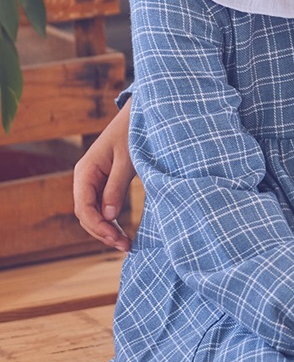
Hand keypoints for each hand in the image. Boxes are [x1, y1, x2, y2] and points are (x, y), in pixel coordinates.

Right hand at [73, 99, 134, 252]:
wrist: (141, 115)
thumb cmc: (133, 133)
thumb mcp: (127, 160)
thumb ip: (116, 187)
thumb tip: (108, 216)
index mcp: (85, 171)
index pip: (84, 207)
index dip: (98, 226)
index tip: (117, 238)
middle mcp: (85, 178)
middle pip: (86, 214)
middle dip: (103, 232)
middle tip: (125, 246)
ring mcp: (94, 181)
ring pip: (93, 213)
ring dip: (106, 229)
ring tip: (125, 245)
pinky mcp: (105, 182)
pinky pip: (103, 206)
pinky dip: (111, 220)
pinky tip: (121, 231)